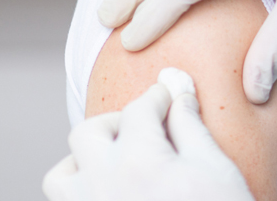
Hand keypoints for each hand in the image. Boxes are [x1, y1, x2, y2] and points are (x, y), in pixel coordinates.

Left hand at [43, 69, 253, 200]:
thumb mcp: (214, 167)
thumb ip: (189, 124)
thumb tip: (177, 87)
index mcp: (139, 162)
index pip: (139, 110)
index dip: (159, 95)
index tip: (171, 95)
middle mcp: (103, 186)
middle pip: (88, 133)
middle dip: (117, 121)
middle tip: (147, 127)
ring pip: (61, 174)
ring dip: (86, 159)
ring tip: (120, 162)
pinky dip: (83, 190)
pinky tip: (117, 192)